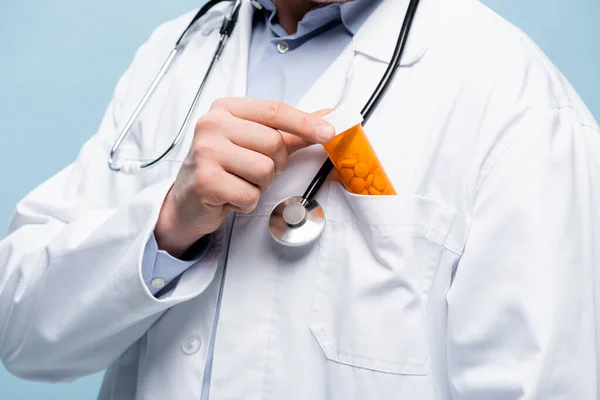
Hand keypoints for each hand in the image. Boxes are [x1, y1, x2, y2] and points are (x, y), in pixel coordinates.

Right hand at [155, 98, 334, 257]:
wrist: (187, 199)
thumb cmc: (224, 167)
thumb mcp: (253, 142)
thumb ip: (289, 131)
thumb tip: (327, 117)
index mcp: (226, 108)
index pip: (274, 110)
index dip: (305, 122)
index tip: (329, 132)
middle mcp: (212, 124)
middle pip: (274, 144)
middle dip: (274, 165)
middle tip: (253, 171)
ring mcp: (206, 152)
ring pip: (265, 170)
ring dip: (260, 185)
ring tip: (239, 182)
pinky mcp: (206, 180)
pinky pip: (250, 195)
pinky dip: (246, 202)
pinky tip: (229, 196)